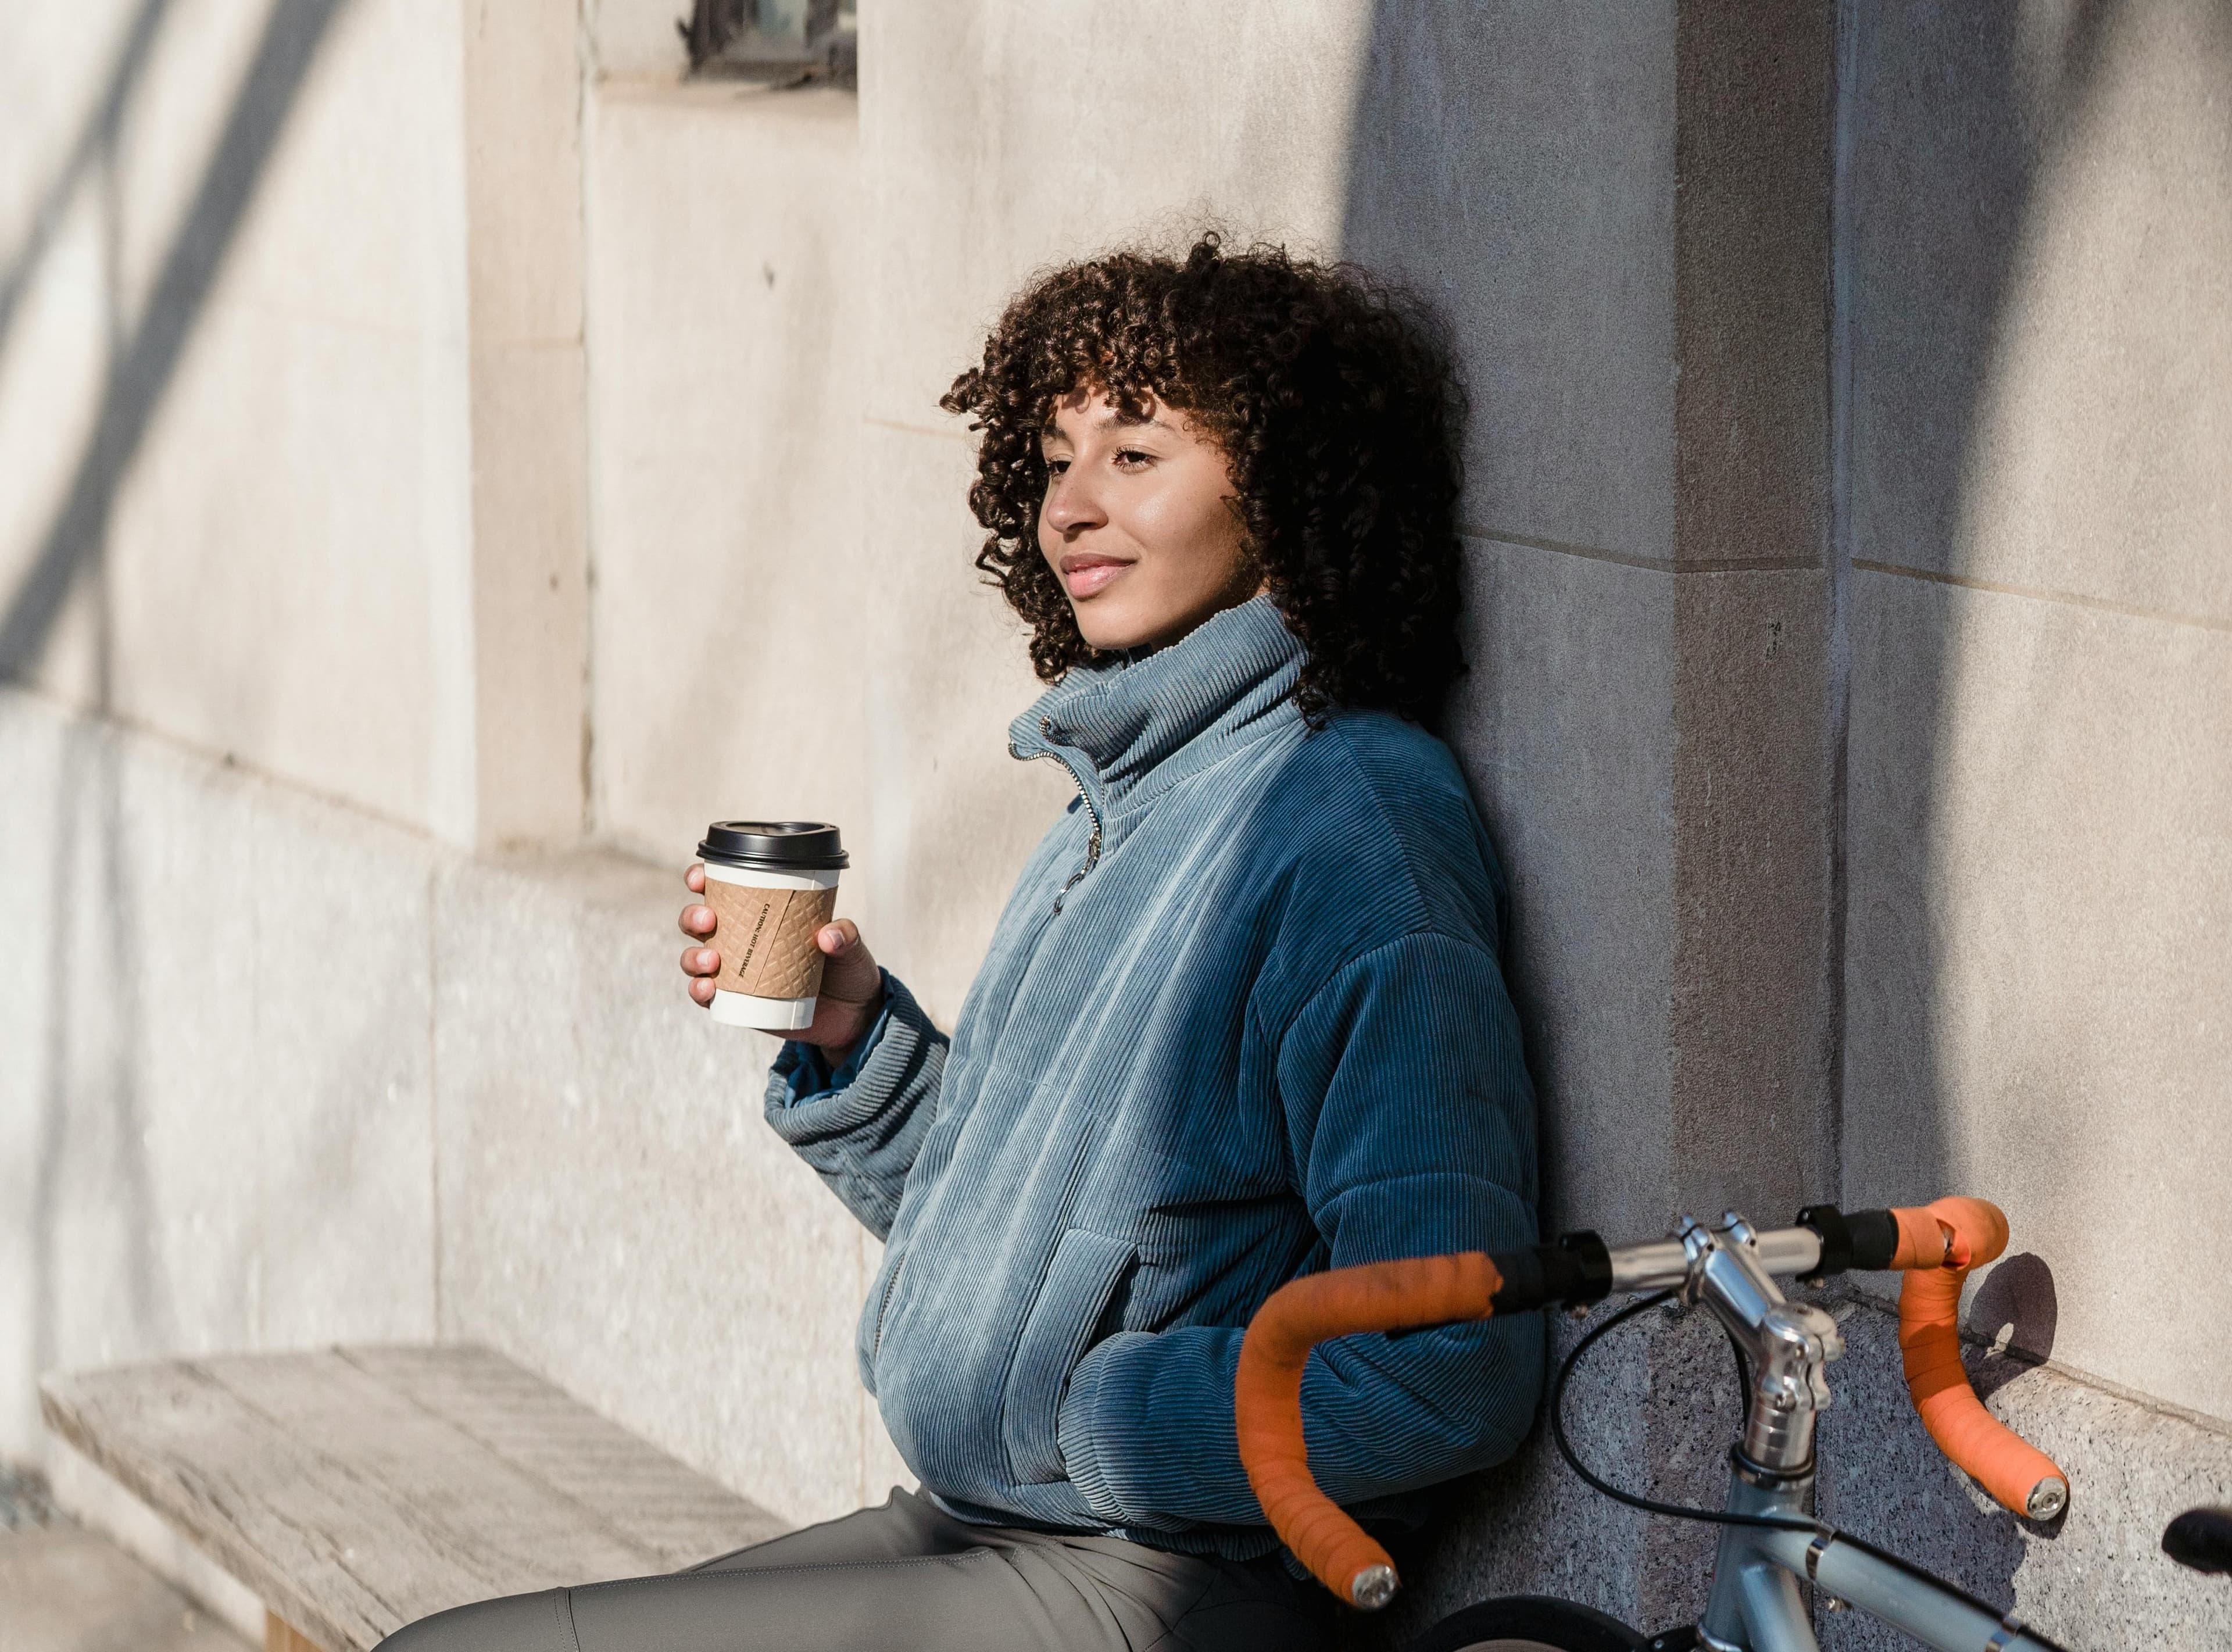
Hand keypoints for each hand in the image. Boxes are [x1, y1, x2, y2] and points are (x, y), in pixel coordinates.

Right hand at [679, 863, 885, 1057]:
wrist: (853, 1015)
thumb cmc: (847, 969)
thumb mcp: (852, 947)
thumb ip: (846, 935)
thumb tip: (828, 935)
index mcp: (762, 914)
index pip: (722, 890)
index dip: (701, 879)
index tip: (699, 878)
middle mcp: (741, 940)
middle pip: (698, 922)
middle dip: (693, 916)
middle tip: (709, 919)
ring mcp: (736, 972)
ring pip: (695, 958)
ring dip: (693, 957)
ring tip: (713, 961)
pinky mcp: (738, 1002)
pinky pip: (707, 996)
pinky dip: (699, 991)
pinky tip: (708, 989)